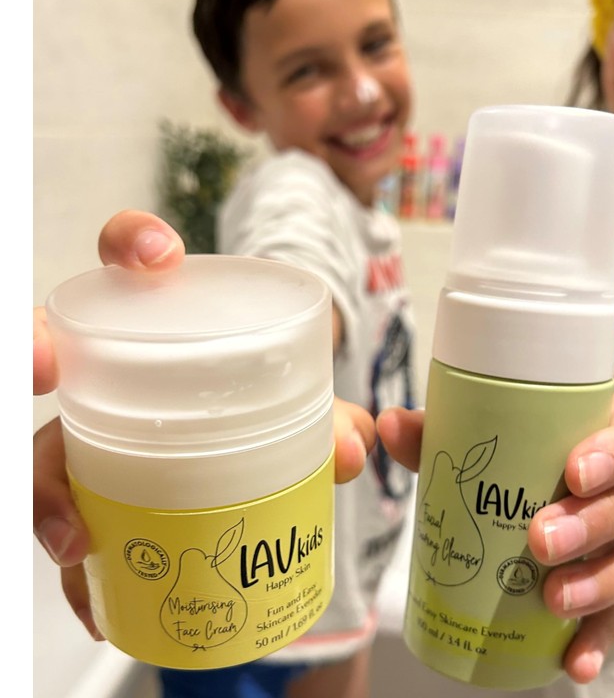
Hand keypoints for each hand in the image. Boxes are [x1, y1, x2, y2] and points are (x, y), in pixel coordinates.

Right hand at [33, 210, 375, 639]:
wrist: (244, 435)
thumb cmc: (260, 398)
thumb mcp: (295, 399)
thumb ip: (328, 416)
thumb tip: (352, 448)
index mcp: (161, 317)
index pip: (127, 252)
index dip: (131, 240)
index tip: (158, 256)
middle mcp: (111, 364)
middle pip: (51, 346)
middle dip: (32, 344)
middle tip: (44, 366)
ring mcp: (93, 424)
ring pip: (43, 444)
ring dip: (45, 490)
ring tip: (78, 541)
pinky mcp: (90, 482)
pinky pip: (66, 514)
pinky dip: (77, 562)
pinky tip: (96, 601)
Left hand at [376, 392, 613, 684]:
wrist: (539, 487)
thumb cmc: (516, 452)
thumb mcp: (479, 439)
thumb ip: (434, 432)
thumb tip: (387, 423)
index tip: (572, 473)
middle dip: (598, 521)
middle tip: (540, 540)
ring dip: (608, 581)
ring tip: (554, 599)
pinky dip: (603, 637)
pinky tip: (574, 663)